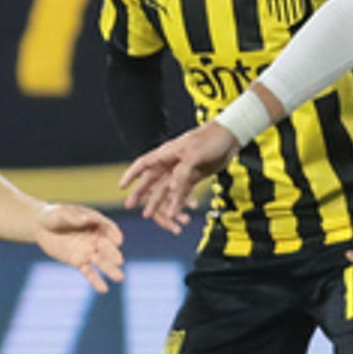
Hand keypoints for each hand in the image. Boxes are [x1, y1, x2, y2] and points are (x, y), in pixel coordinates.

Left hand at [34, 203, 125, 294]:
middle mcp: (95, 237)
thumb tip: (85, 219)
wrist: (39, 227)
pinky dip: (95, 280)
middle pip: (107, 246)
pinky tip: (104, 289)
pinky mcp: (78, 261)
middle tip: (119, 261)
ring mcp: (88, 250)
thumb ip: (73, 217)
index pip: (108, 228)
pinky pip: (89, 272)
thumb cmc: (52, 215)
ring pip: (101, 261)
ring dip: (110, 269)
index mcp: (95, 222)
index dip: (113, 234)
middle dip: (112, 253)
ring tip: (120, 278)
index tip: (117, 241)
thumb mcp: (60, 213)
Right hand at [119, 122, 237, 232]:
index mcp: (167, 153)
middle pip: (151, 180)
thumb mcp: (194, 155)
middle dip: (140, 193)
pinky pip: (182, 193)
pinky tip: (174, 213)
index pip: (144, 164)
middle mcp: (171, 163)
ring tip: (148, 215)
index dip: (132, 174)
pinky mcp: (193, 178)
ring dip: (158, 202)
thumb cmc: (210, 140)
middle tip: (130, 205)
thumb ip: (182, 172)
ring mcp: (181, 172)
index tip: (122, 186)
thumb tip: (171, 189)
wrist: (231, 138)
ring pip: (165, 189)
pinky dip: (177, 203)